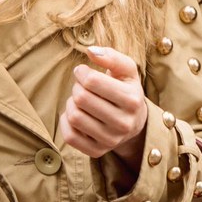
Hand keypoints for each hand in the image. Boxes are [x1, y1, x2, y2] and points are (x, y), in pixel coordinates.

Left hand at [57, 44, 148, 160]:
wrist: (134, 122)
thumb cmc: (125, 89)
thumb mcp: (126, 70)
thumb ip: (111, 56)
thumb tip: (90, 50)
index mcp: (132, 100)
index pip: (92, 82)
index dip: (82, 72)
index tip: (83, 72)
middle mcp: (124, 123)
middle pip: (81, 98)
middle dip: (76, 87)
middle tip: (81, 86)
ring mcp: (111, 140)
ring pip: (74, 116)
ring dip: (71, 103)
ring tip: (79, 100)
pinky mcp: (97, 151)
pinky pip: (69, 136)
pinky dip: (66, 121)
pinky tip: (75, 114)